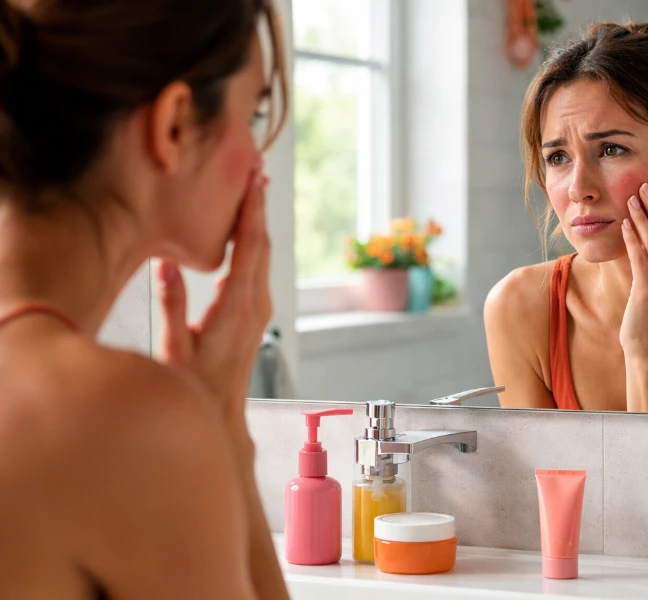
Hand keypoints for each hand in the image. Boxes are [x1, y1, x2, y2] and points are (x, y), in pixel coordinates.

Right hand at [156, 170, 271, 433]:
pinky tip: (242, 231)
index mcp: (237, 306)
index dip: (252, 211)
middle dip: (258, 206)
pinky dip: (252, 242)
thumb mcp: (176, 346)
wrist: (220, 416)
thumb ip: (172, 305)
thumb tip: (166, 265)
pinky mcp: (253, 313)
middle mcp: (255, 303)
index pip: (249, 248)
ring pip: (261, 255)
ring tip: (252, 189)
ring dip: (256, 222)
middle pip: (261, 244)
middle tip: (255, 169)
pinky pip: (256, 268)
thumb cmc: (195, 386)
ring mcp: (258, 308)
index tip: (254, 180)